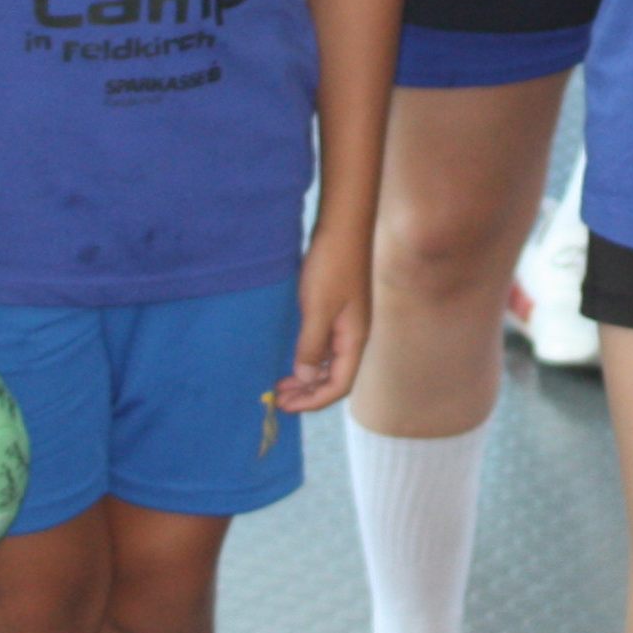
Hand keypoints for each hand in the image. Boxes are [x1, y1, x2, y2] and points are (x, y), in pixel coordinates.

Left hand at [276, 225, 369, 412]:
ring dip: (307, 377)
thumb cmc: (332, 266)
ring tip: (282, 383)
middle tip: (278, 398)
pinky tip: (293, 356)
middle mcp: (354, 335)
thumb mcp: (317, 309)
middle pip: (335, 377)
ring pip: (329, 362)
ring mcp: (346, 323)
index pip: (339, 385)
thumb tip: (307, 379)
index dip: (313, 401)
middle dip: (308, 392)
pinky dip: (309, 357)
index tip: (285, 405)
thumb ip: (311, 346)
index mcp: (355, 339)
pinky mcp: (338, 310)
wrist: (343, 226)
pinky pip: (325, 345)